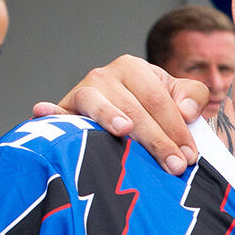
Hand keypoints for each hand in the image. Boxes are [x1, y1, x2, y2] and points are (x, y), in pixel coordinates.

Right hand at [33, 57, 207, 173]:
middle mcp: (106, 75)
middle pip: (134, 107)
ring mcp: (83, 91)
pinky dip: (49, 112)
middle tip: (174, 166)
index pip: (159, 100)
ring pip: (100, 105)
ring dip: (111, 118)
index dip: (177, 128)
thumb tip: (187, 110)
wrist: (115, 112)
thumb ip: (191, 96)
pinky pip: (57, 111)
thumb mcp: (175, 96)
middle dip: (156, 139)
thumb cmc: (150, 109)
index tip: (190, 157)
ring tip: (124, 131)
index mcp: (135, 68)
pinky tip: (42, 112)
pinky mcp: (64, 110)